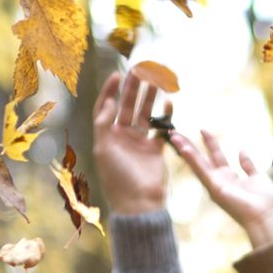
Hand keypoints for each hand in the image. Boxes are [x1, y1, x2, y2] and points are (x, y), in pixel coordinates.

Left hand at [90, 69, 169, 216]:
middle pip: (126, 106)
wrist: (139, 202)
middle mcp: (122, 137)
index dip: (110, 91)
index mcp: (106, 136)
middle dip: (133, 88)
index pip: (105, 107)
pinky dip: (164, 116)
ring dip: (149, 98)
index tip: (117, 75)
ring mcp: (139, 142)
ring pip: (144, 114)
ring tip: (155, 81)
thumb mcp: (103, 149)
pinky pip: (160, 129)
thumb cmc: (118, 177)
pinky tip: (168, 104)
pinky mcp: (155, 150)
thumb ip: (104, 123)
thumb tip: (109, 101)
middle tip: (140, 70)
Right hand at [167, 129, 272, 250]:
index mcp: (229, 177)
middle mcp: (220, 181)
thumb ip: (248, 165)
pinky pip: (201, 171)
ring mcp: (215, 185)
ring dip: (185, 150)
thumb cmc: (265, 202)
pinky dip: (192, 160)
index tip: (203, 129)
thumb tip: (241, 151)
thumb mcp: (257, 177)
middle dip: (190, 145)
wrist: (266, 217)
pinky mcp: (215, 189)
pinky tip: (184, 149)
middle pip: (202, 159)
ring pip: (197, 164)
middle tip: (176, 132)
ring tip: (174, 136)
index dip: (209, 142)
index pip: (216, 156)